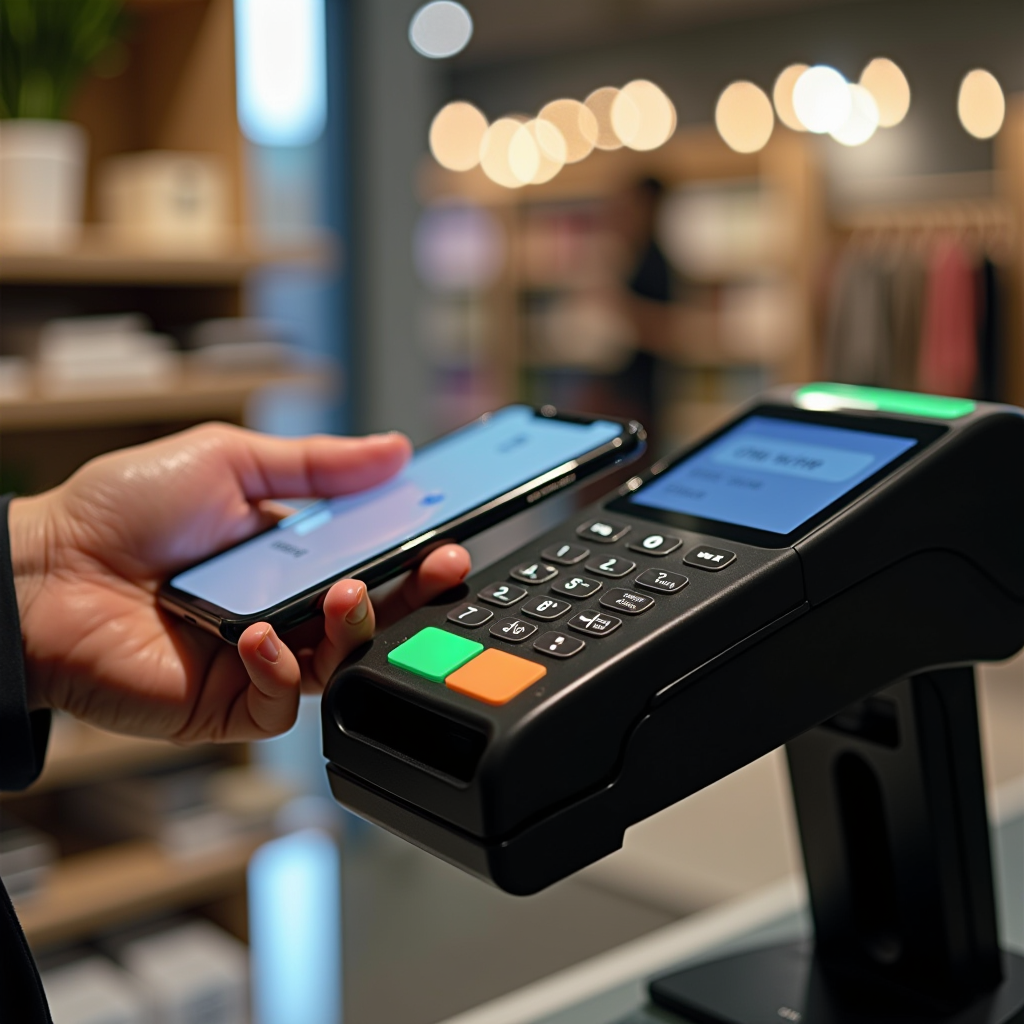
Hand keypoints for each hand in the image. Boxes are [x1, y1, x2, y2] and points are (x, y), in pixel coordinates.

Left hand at [9, 424, 470, 741]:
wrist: (41, 572)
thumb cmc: (122, 509)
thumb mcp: (228, 461)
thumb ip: (315, 464)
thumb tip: (394, 450)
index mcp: (292, 552)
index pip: (373, 552)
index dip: (415, 543)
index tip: (450, 525)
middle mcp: (286, 606)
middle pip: (373, 610)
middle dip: (417, 591)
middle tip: (445, 564)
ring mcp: (262, 658)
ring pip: (342, 661)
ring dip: (357, 627)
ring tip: (349, 594)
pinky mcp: (231, 702)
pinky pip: (285, 702)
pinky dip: (283, 670)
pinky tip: (261, 638)